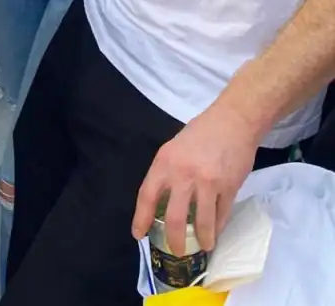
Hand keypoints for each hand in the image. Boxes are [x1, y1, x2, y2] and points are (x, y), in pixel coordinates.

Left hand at [132, 100, 260, 254]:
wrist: (232, 121)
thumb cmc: (200, 133)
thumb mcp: (173, 148)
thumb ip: (167, 173)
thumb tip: (162, 202)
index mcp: (165, 162)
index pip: (147, 195)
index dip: (141, 218)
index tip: (138, 234)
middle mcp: (184, 174)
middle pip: (175, 218)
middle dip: (174, 240)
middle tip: (175, 250)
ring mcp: (208, 182)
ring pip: (202, 223)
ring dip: (202, 240)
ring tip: (202, 246)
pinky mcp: (229, 188)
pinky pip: (221, 216)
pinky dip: (217, 228)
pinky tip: (215, 233)